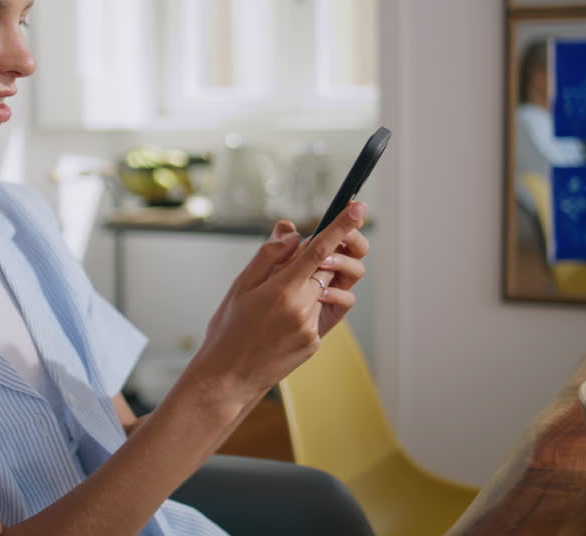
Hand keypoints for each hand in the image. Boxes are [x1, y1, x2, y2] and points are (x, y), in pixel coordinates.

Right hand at [185, 202, 367, 403]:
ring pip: (327, 289)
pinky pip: (321, 311)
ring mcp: (312, 328)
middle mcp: (303, 309)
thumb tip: (293, 233)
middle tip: (304, 255)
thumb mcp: (240, 287)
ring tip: (285, 290)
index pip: (320, 250)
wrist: (227, 379)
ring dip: (314, 281)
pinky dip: (306, 304)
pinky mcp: (315, 342)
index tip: (358, 207)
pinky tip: (280, 318)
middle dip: (326, 254)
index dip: (342, 226)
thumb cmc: (228, 330)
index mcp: (282, 291)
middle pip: (330, 267)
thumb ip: (269, 256)